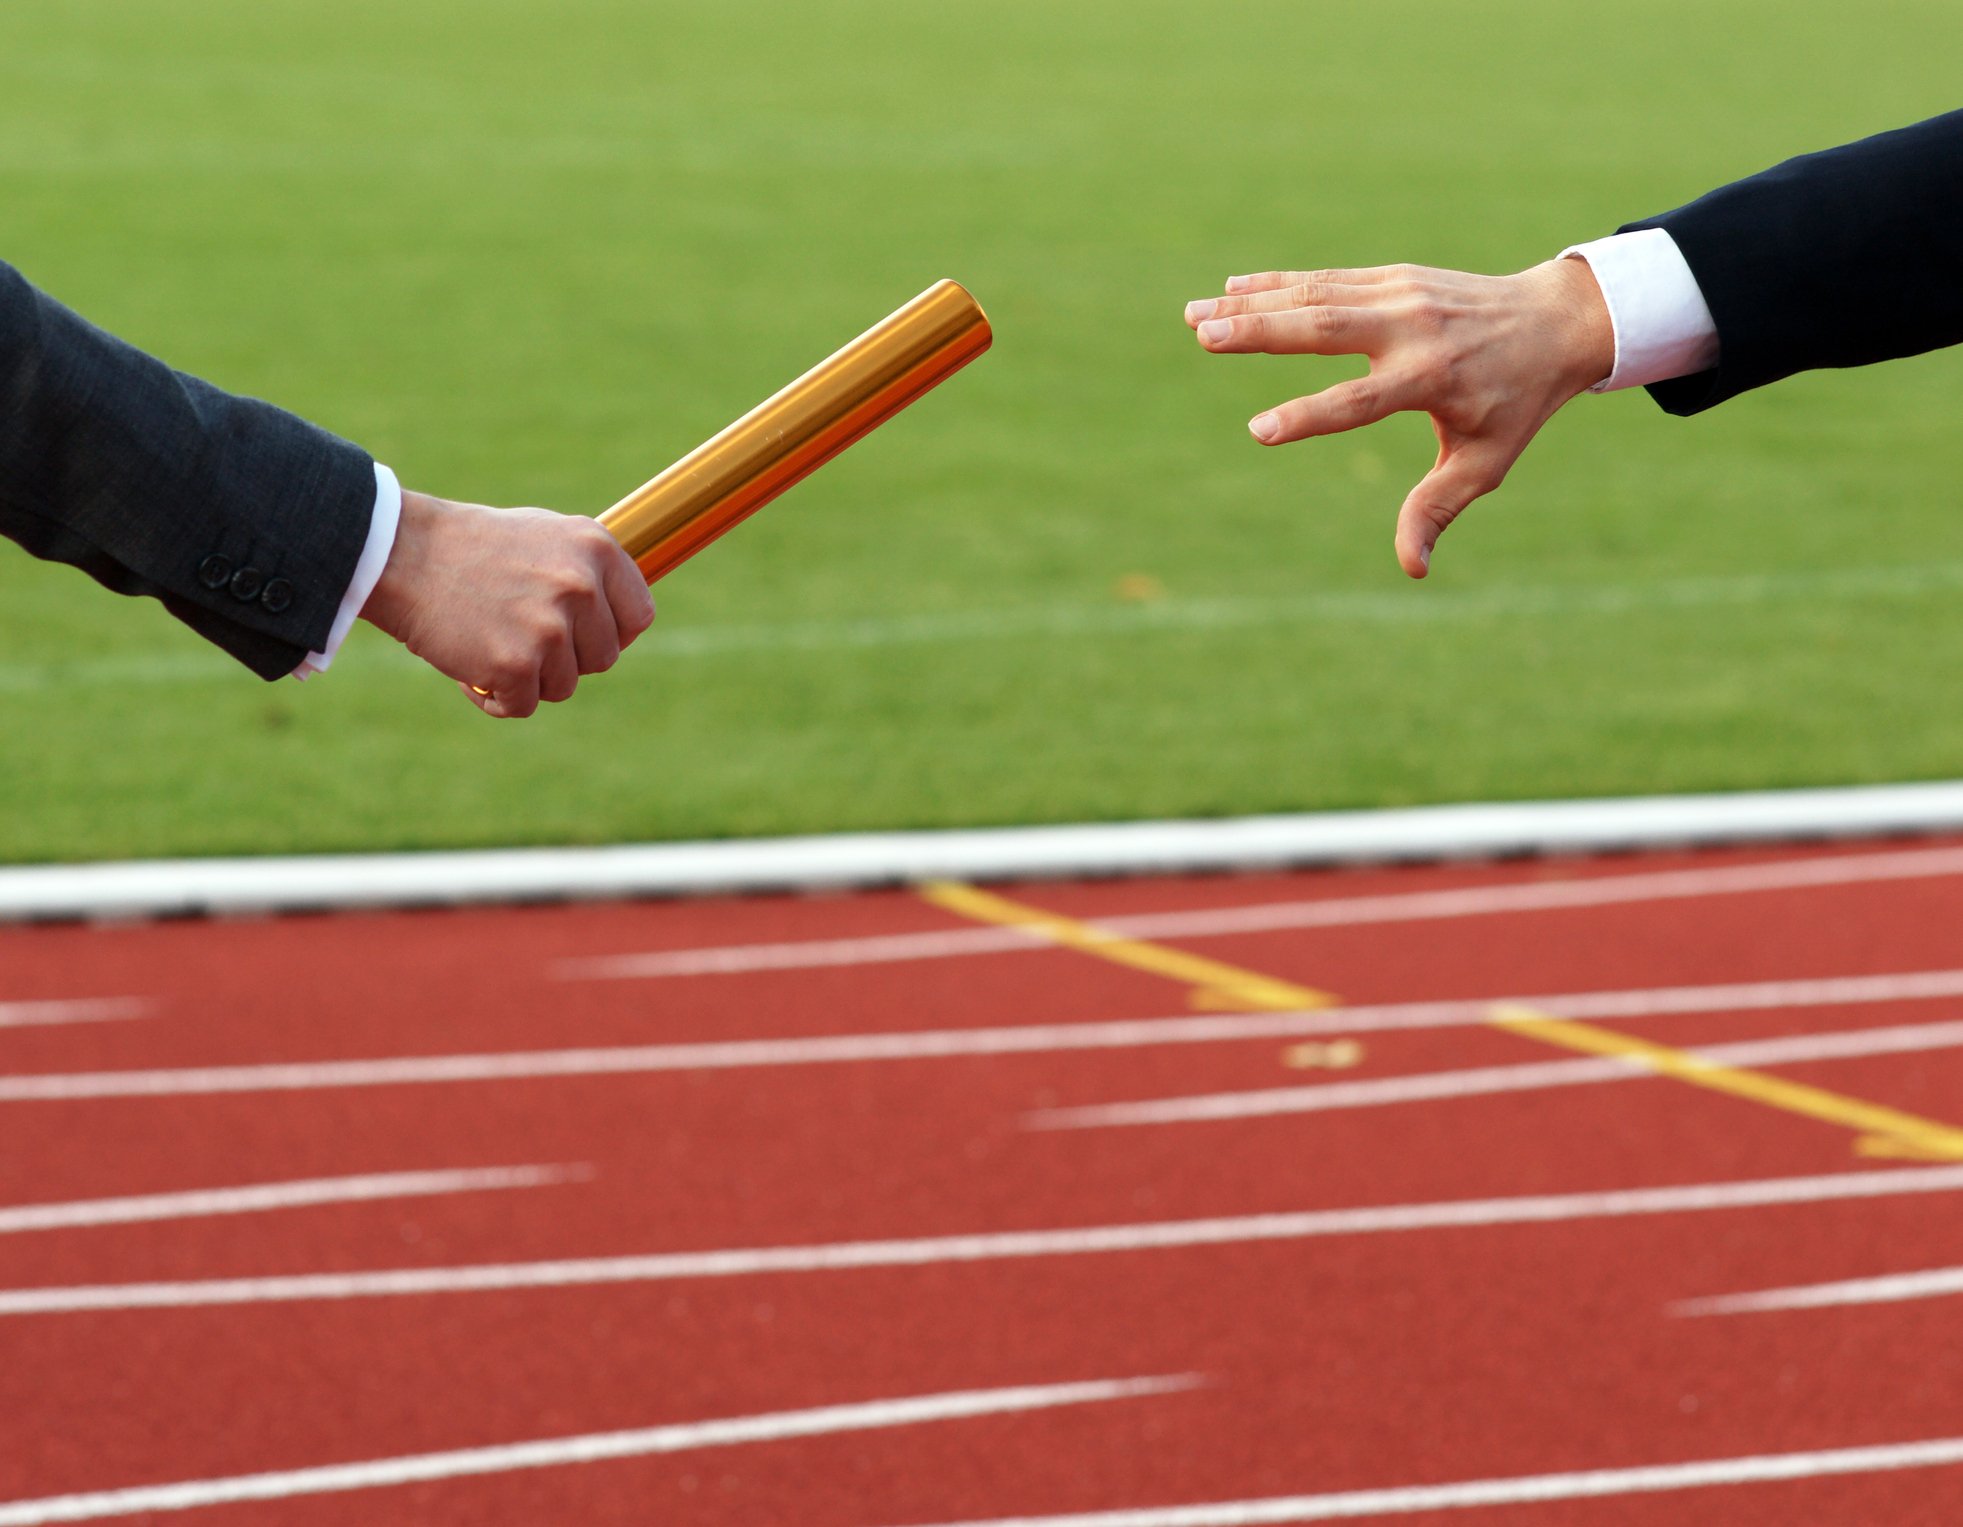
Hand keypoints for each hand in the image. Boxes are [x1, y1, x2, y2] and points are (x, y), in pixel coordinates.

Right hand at [361, 491, 655, 717]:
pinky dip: (497, 698)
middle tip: (520, 636)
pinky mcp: (517, 664)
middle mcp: (581, 586)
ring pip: (564, 686)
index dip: (611, 634)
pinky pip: (523, 706)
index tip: (582, 637)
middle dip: (565, 658)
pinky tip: (471, 668)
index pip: (638, 617)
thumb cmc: (474, 547)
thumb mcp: (547, 538)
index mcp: (596, 549)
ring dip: (530, 678)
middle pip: (602, 659)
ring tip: (491, 643)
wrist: (403, 554)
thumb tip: (628, 617)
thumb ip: (589, 573)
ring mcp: (551, 627)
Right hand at [1184, 258, 1613, 575]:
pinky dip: (1277, 284)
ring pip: (1315, 296)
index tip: (1259, 430)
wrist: (1556, 319)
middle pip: (1324, 327)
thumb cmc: (1516, 402)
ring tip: (1194, 316)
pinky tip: (1230, 290)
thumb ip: (1438, 508)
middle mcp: (1411, 329)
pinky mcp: (1393, 277)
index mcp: (1432, 378)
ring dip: (1251, 305)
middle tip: (1203, 336)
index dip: (1308, 415)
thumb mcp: (1486, 463)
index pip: (1358, 400)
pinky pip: (1326, 279)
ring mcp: (1400, 295)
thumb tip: (1411, 567)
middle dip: (1260, 331)